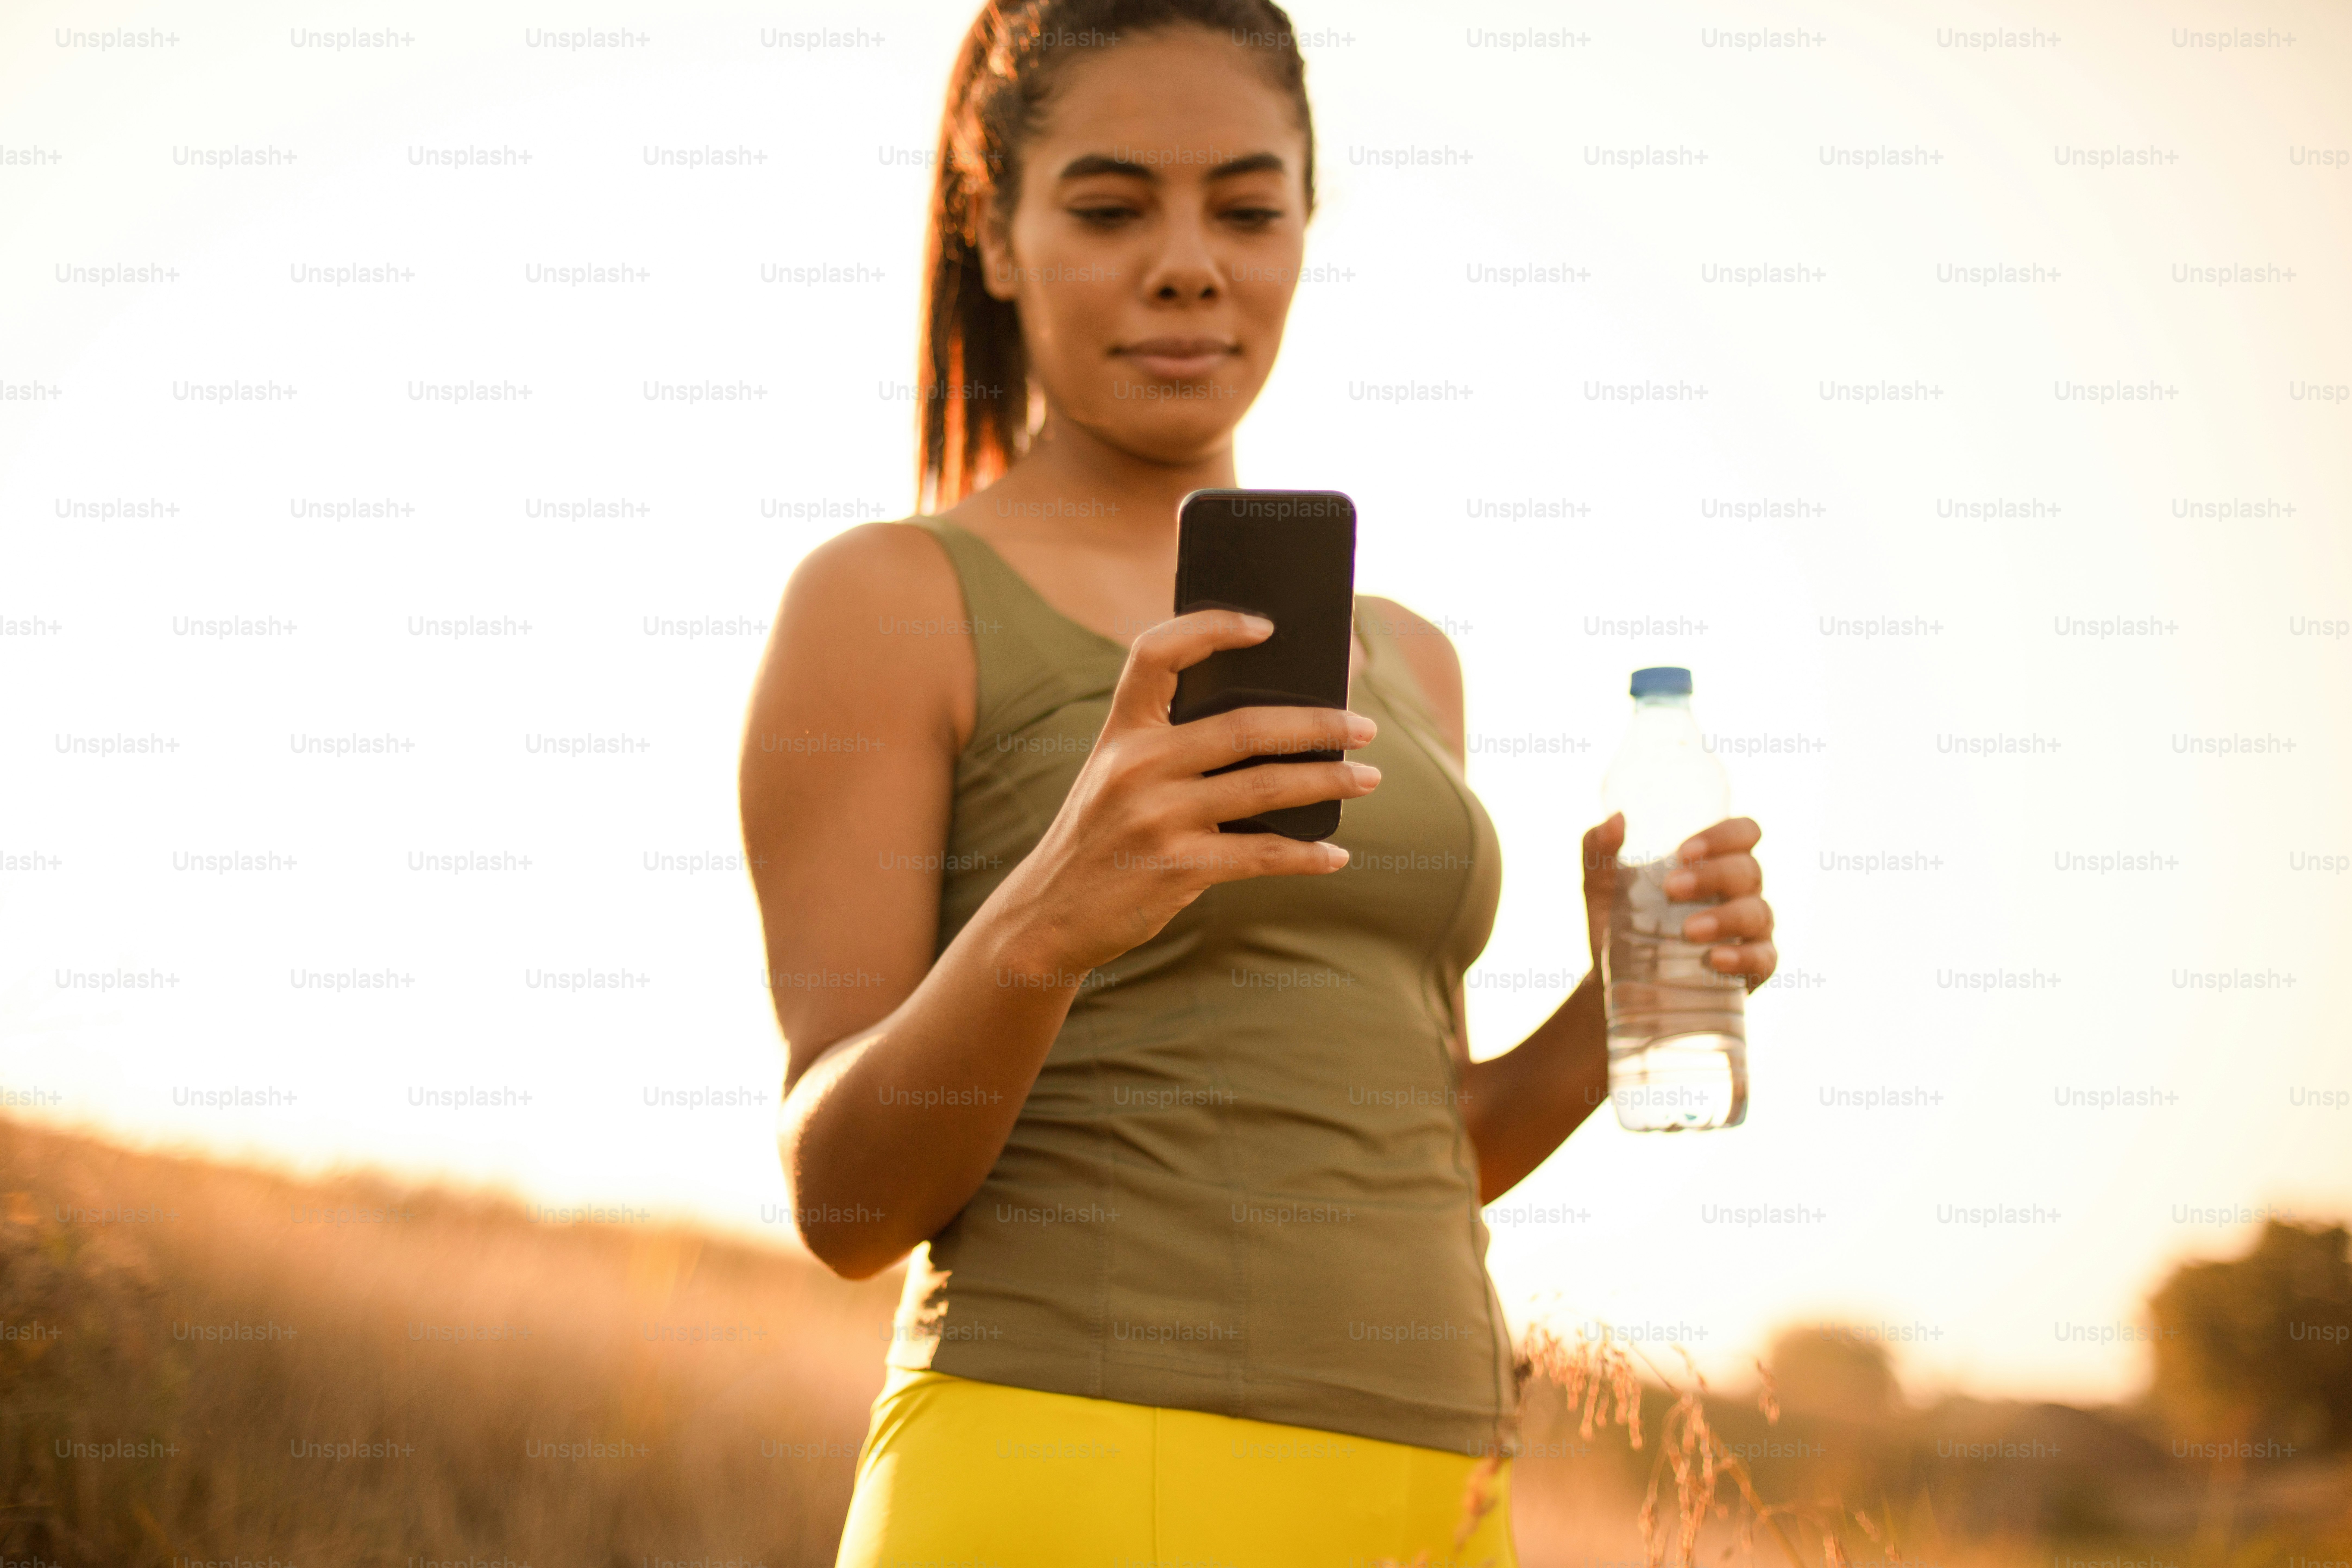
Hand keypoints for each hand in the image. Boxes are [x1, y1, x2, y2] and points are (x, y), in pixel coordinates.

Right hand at [995, 608, 1381, 975]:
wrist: (1048, 914)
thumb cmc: (1099, 836)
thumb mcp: (1114, 777)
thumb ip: (1168, 747)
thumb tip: (1272, 729)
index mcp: (1120, 732)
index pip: (1156, 654)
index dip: (1210, 628)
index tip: (1266, 627)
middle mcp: (1136, 766)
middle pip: (1244, 726)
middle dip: (1317, 725)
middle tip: (1363, 727)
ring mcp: (1156, 818)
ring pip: (1266, 787)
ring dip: (1329, 781)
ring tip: (1367, 778)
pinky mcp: (1176, 869)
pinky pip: (1261, 854)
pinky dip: (1306, 855)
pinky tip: (1334, 855)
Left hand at [1580, 814, 1778, 991]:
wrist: (1614, 980)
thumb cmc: (1619, 921)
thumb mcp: (1601, 885)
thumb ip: (1599, 849)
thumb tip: (1614, 817)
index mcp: (1717, 859)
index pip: (1743, 831)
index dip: (1723, 835)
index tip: (1684, 851)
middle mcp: (1742, 890)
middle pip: (1747, 870)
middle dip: (1712, 876)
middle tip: (1671, 889)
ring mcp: (1752, 929)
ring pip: (1756, 912)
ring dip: (1725, 917)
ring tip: (1689, 930)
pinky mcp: (1753, 967)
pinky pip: (1762, 958)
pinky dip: (1743, 957)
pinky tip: (1716, 959)